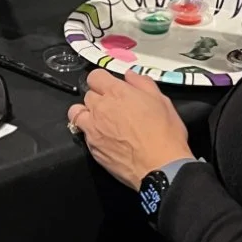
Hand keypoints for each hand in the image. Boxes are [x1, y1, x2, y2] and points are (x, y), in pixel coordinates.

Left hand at [68, 69, 192, 189]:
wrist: (160, 166)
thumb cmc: (164, 131)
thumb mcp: (161, 100)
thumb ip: (142, 83)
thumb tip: (129, 75)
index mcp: (116, 92)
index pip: (95, 76)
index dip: (102, 80)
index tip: (111, 87)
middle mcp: (100, 108)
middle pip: (87, 94)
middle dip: (98, 97)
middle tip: (112, 105)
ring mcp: (93, 130)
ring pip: (76, 113)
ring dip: (86, 113)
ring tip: (100, 120)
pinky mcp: (92, 149)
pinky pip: (83, 134)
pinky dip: (90, 133)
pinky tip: (105, 138)